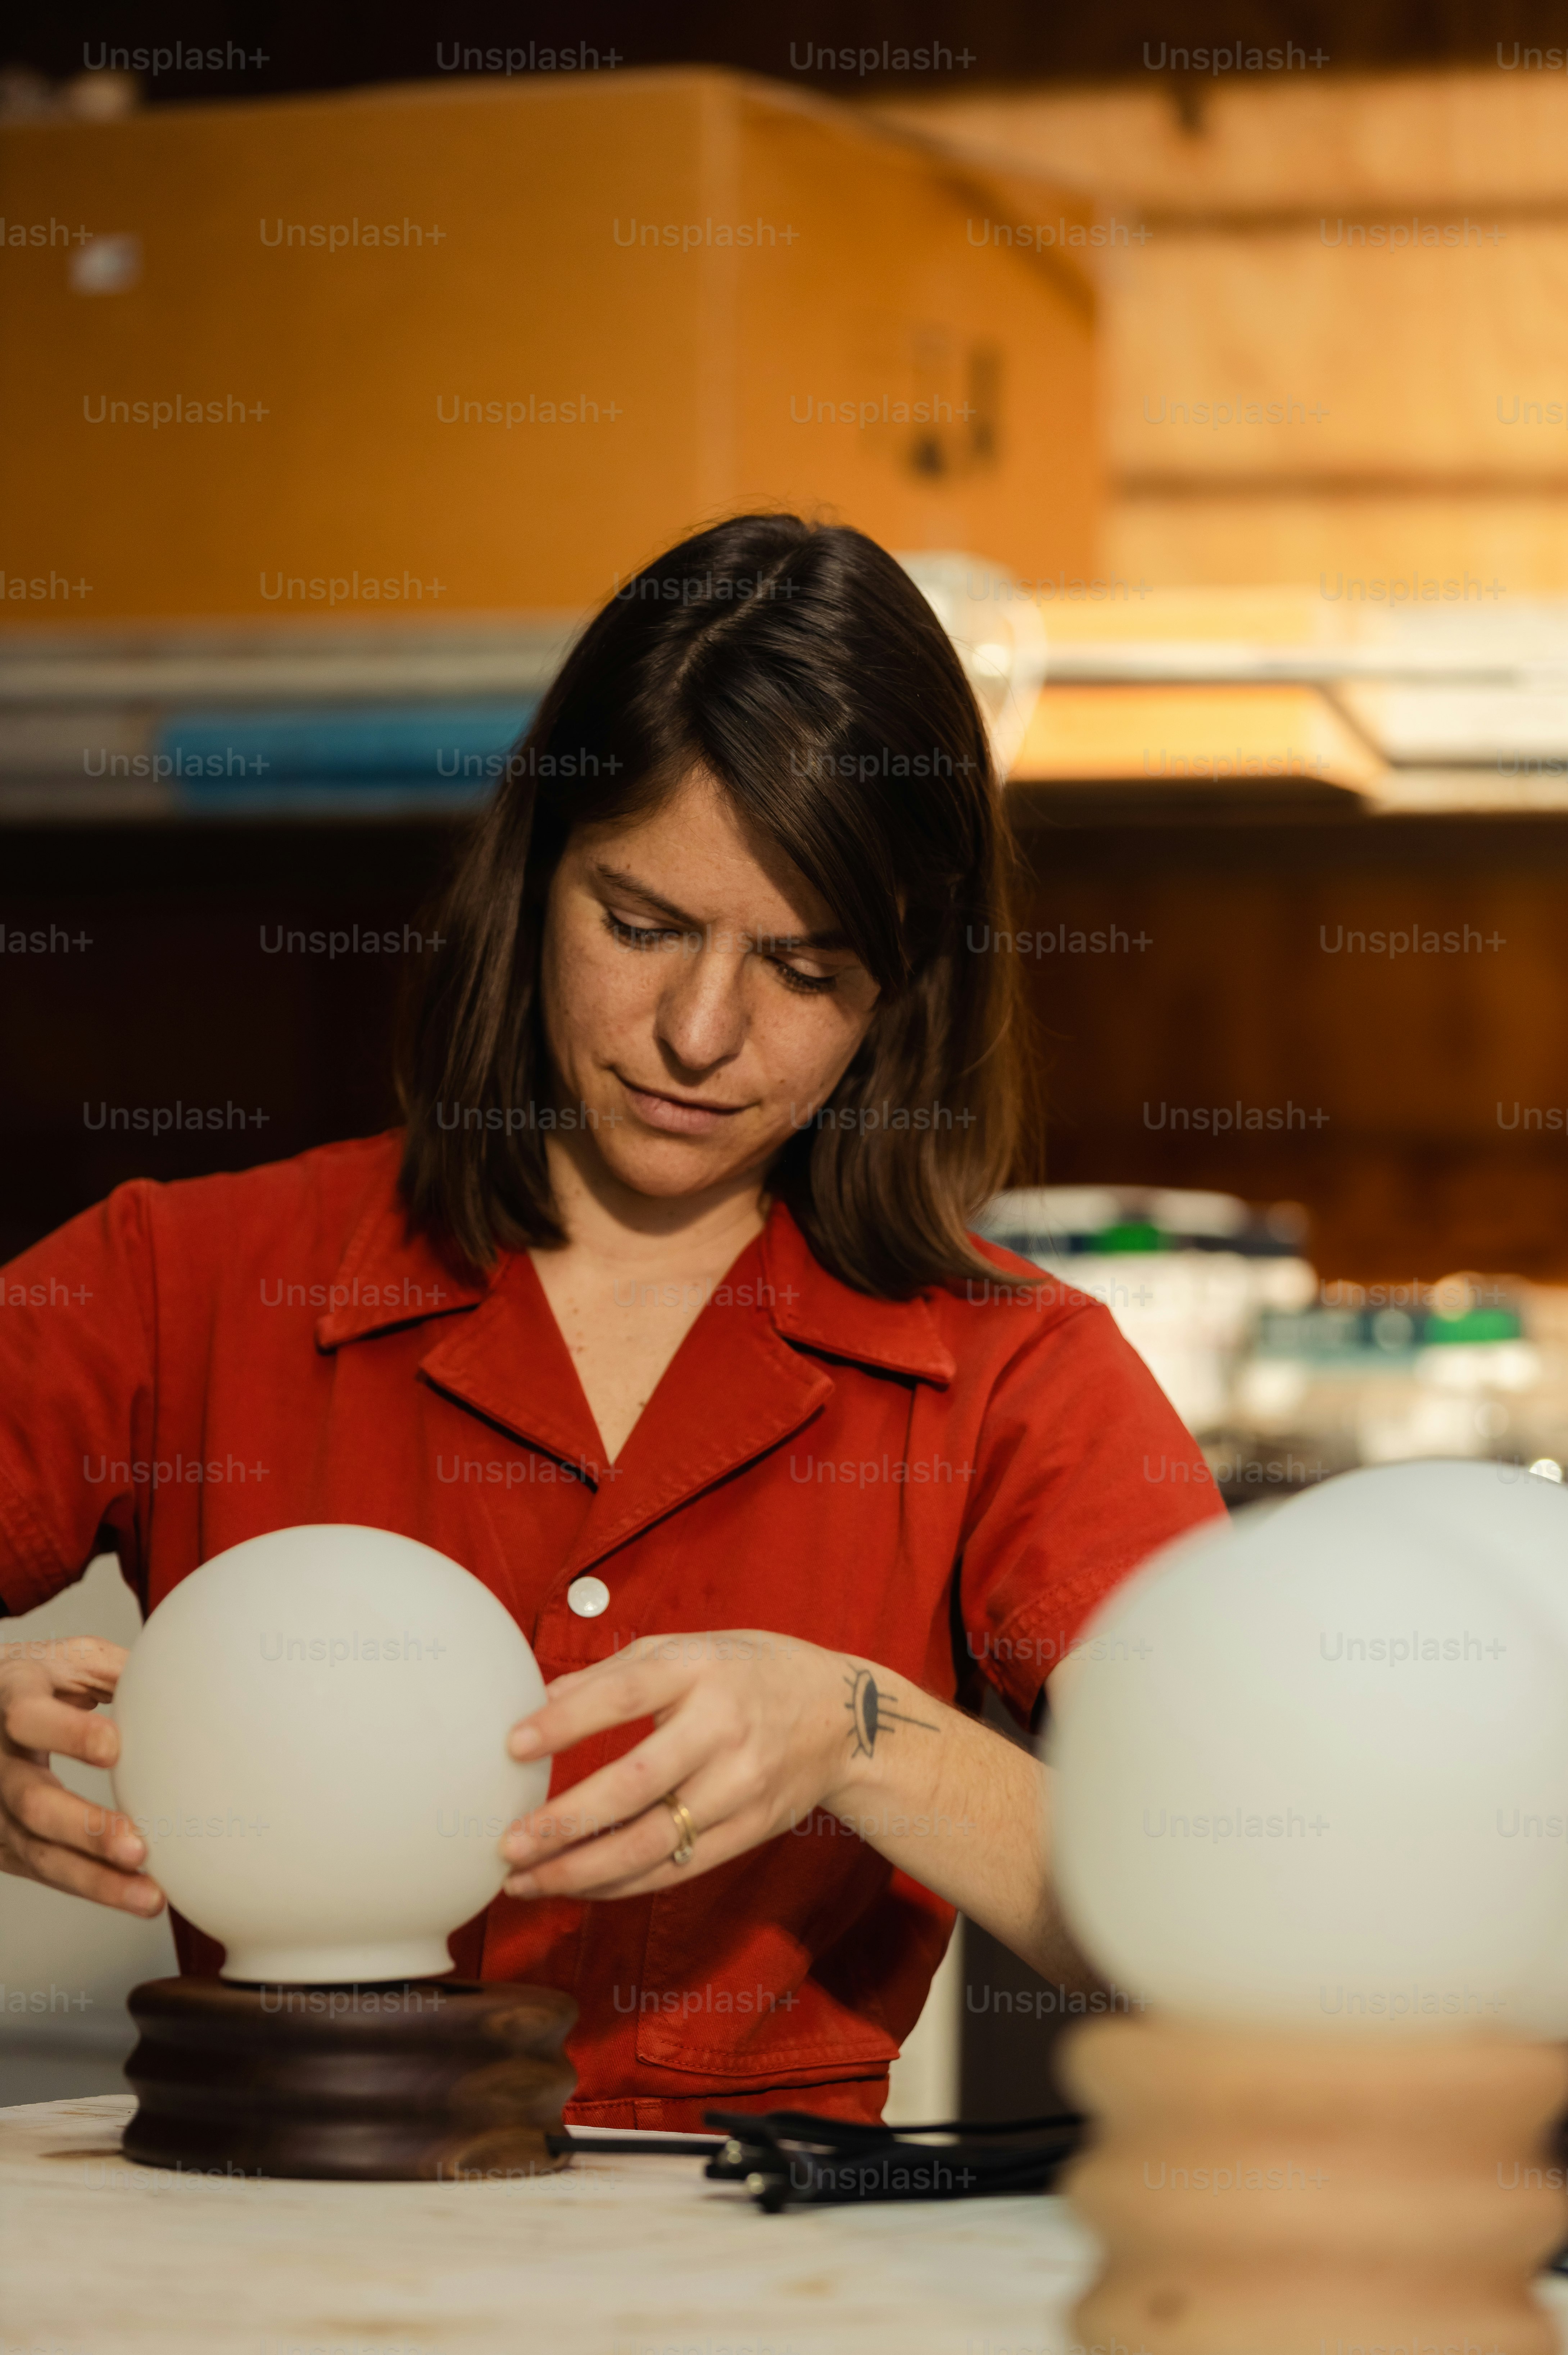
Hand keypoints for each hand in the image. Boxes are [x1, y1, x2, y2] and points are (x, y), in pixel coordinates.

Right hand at [0, 1634, 164, 1914]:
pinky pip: (46, 1870)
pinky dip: (92, 1886)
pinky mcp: (3, 1842)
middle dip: (85, 1829)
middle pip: (31, 1800)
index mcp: (12, 1697)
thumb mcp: (71, 1659)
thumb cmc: (41, 1681)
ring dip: (96, 1878)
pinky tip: (135, 1896)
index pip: (29, 1717)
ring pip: (37, 1850)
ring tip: (149, 1895)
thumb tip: (186, 1682)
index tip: (114, 1748)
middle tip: (138, 1848)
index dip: (69, 1734)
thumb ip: (117, 1671)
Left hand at [499, 1629, 865, 1900]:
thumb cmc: (750, 1672)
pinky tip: (578, 1887)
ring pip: (653, 1842)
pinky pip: (678, 1868)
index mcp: (701, 1670)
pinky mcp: (751, 1829)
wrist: (844, 1717)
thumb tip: (543, 1699)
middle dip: (565, 1822)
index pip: (626, 1696)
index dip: (567, 1723)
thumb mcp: (692, 1647)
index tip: (513, 1746)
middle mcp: (722, 1729)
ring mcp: (740, 1786)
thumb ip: (618, 1671)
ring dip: (582, 1870)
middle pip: (635, 1783)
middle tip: (507, 1845)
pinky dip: (622, 1884)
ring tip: (525, 1882)